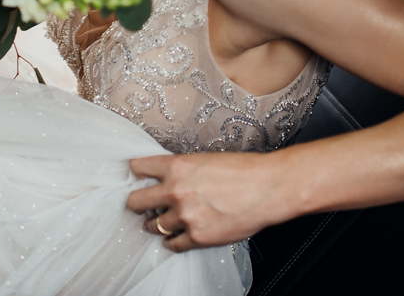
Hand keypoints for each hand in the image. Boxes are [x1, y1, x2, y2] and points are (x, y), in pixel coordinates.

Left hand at [126, 151, 297, 251]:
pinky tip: (175, 237)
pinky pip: (173, 244)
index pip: (138, 167)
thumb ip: (182, 169)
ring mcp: (185, 216)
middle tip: (139, 204)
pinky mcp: (198, 237)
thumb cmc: (244, 170)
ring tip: (159, 222)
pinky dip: (172, 242)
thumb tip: (168, 177)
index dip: (136, 172)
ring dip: (155, 223)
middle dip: (136, 202)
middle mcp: (175, 191)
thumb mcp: (205, 159)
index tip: (135, 177)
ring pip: (152, 225)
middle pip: (135, 201)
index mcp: (176, 167)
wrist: (268, 188)